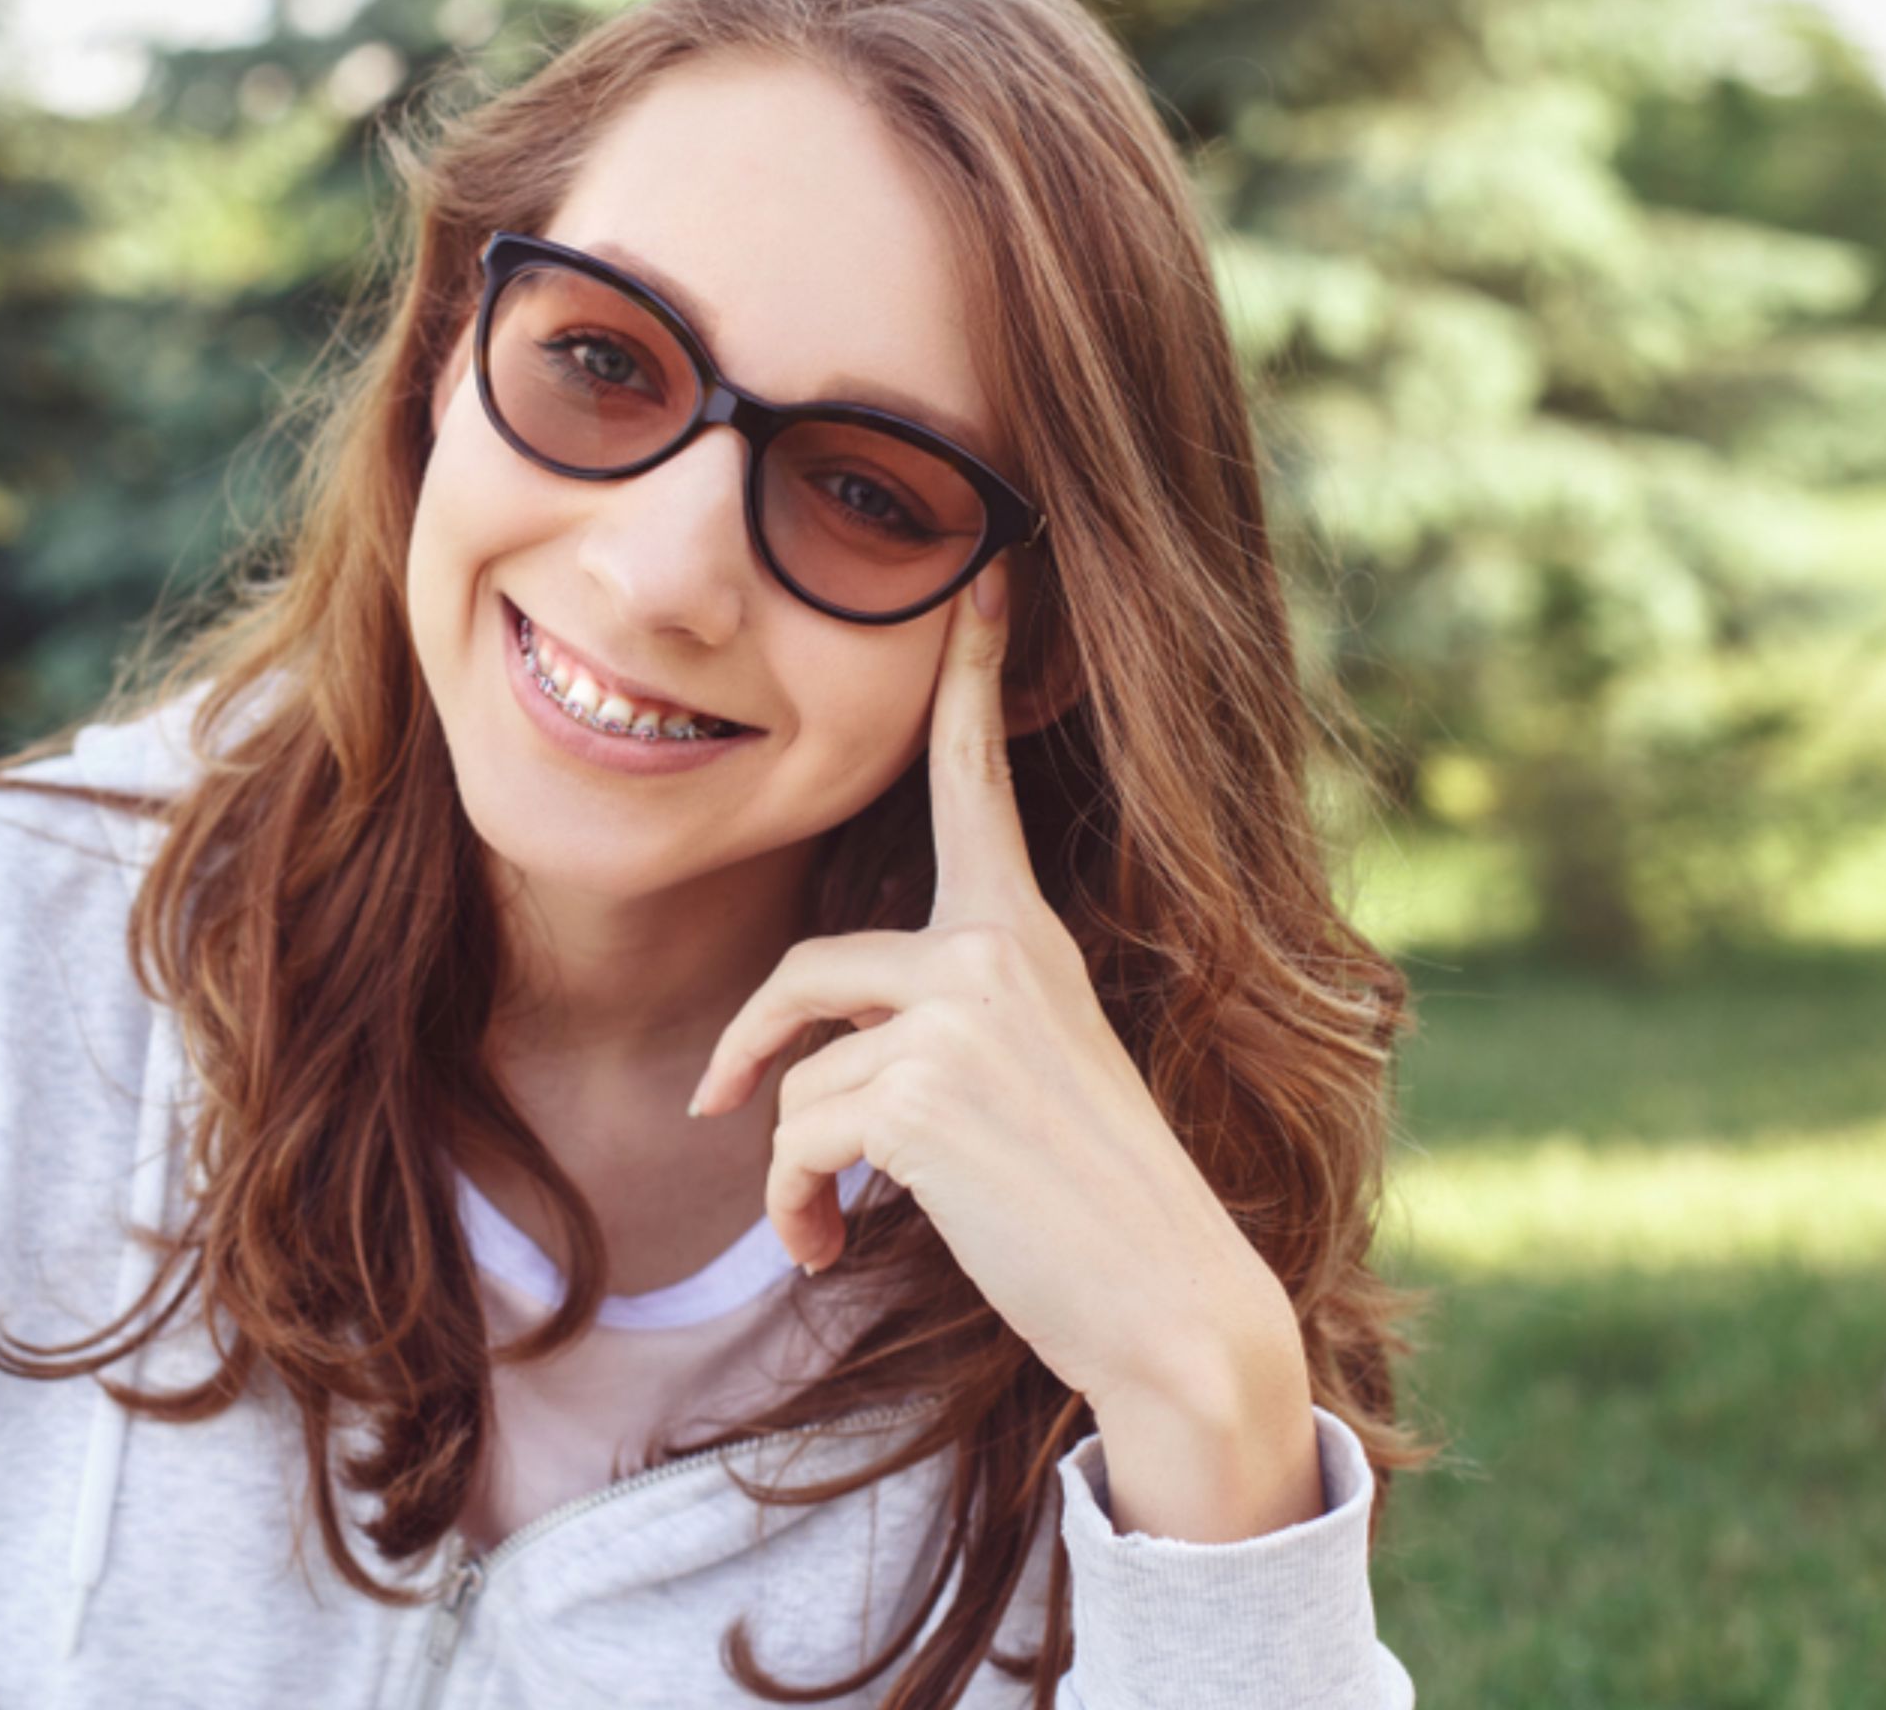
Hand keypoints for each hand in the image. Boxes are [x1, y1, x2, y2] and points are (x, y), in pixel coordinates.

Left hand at [686, 561, 1308, 1449]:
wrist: (1170, 1305)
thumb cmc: (1096, 1208)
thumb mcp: (1028, 1077)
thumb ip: (941, 1025)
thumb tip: (805, 1066)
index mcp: (1026, 936)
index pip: (975, 785)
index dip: (967, 681)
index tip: (979, 580)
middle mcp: (995, 952)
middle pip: (805, 974)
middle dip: (746, 1052)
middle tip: (714, 1109)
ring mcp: (958, 1015)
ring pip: (795, 1077)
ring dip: (789, 1167)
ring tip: (821, 1223)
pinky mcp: (920, 1092)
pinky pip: (795, 1140)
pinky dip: (793, 1207)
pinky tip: (830, 1247)